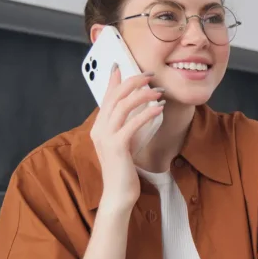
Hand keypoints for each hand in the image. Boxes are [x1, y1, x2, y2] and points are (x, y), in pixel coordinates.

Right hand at [89, 64, 164, 208]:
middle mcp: (99, 129)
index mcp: (99, 127)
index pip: (106, 97)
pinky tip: (158, 109)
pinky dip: (147, 114)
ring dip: (142, 95)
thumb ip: (127, 125)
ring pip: (122, 107)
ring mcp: (106, 138)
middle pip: (114, 97)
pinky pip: (132, 124)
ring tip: (158, 91)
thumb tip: (139, 107)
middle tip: (149, 75)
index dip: (114, 80)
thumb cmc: (124, 168)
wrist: (119, 193)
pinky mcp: (116, 147)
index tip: (122, 65)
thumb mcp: (125, 142)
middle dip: (132, 82)